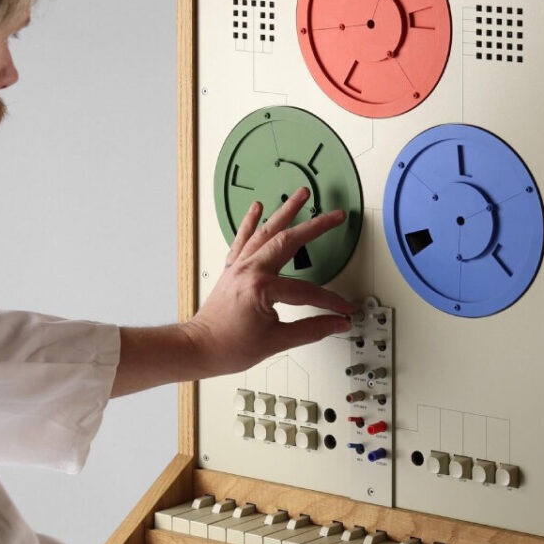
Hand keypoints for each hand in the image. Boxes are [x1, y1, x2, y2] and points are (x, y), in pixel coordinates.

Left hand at [183, 187, 354, 377]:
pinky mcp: (232, 269)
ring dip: (285, 211)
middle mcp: (249, 270)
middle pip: (288, 241)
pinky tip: (257, 207)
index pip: (306, 291)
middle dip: (315, 226)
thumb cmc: (228, 346)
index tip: (343, 309)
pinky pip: (242, 239)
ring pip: (266, 231)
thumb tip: (336, 323)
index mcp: (261, 288)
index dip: (329, 301)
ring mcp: (239, 267)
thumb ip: (311, 330)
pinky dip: (250, 222)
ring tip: (301, 194)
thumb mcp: (276, 342)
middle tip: (335, 216)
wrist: (199, 348)